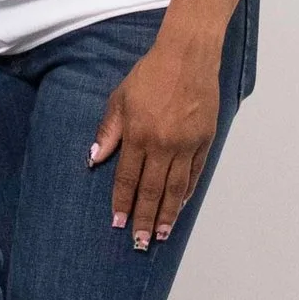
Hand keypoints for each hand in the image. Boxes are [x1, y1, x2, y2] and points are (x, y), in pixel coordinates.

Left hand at [88, 33, 219, 251]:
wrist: (187, 57)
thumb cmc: (150, 74)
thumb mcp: (120, 97)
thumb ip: (108, 131)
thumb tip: (94, 159)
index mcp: (138, 134)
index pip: (127, 178)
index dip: (121, 203)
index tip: (117, 223)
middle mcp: (162, 145)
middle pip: (151, 191)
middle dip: (143, 219)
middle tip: (139, 242)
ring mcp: (186, 145)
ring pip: (175, 189)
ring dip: (167, 215)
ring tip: (161, 235)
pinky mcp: (204, 142)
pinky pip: (194, 175)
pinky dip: (186, 193)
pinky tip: (179, 207)